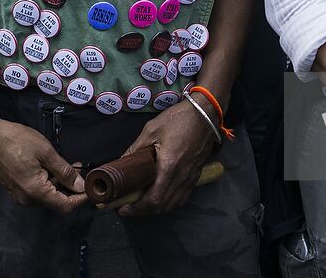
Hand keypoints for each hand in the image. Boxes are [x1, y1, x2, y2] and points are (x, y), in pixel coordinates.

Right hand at [0, 117, 85, 212]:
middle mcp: (27, 200)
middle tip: (80, 170)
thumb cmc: (18, 141)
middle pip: (56, 202)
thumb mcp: (46, 152)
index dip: (80, 199)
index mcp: (35, 192)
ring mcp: (19, 196)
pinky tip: (52, 167)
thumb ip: (65, 172)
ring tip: (68, 165)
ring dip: (60, 184)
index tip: (91, 188)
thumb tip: (80, 186)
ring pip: (47, 196)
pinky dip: (48, 182)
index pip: (64, 206)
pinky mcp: (15, 189)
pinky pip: (37, 191)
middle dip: (71, 189)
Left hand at [117, 99, 217, 215]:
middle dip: (143, 211)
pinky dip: (169, 203)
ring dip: (156, 209)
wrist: (205, 114)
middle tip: (128, 206)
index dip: (136, 209)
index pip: (153, 200)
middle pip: (162, 207)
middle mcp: (181, 178)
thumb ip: (135, 149)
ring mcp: (190, 179)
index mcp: (169, 167)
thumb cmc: (177, 120)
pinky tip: (160, 196)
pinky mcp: (195, 177)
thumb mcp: (151, 131)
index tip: (122, 208)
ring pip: (173, 205)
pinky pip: (181, 198)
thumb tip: (120, 165)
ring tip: (142, 202)